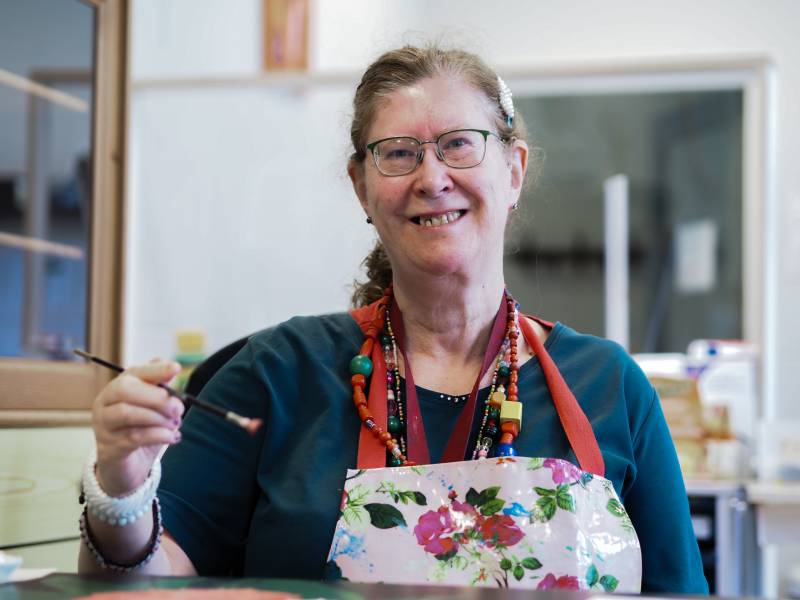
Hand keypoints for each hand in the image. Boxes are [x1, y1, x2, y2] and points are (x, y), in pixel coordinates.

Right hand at [91, 360, 183, 496]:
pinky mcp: (109, 448)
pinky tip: (173, 437)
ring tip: (175, 425)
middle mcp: (104, 404)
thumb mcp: (155, 408)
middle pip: (124, 390)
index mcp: (117, 389)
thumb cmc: (143, 430)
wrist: (128, 467)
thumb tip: (171, 368)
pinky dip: (159, 435)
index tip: (176, 368)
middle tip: (179, 408)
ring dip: (158, 418)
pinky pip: (134, 437)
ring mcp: (103, 426)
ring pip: (127, 413)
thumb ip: (162, 388)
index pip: (133, 373)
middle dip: (156, 397)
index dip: (155, 370)